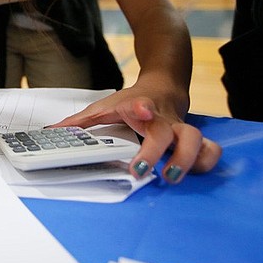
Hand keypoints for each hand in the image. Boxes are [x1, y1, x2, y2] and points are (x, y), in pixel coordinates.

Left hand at [52, 83, 221, 184]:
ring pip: (196, 140)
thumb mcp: (104, 107)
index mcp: (139, 108)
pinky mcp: (193, 138)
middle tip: (141, 171)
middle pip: (167, 132)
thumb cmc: (133, 101)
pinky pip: (210, 149)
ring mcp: (181, 128)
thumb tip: (52, 132)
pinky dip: (208, 162)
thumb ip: (80, 123)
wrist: (165, 84)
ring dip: (188, 160)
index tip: (141, 109)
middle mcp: (163, 118)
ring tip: (172, 178)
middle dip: (156, 152)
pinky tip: (197, 174)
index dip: (142, 108)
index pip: (141, 105)